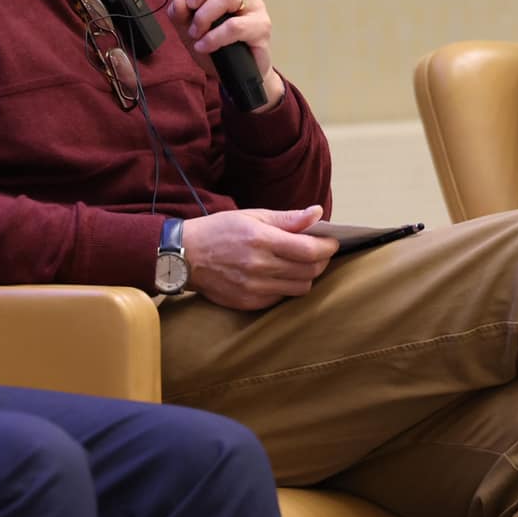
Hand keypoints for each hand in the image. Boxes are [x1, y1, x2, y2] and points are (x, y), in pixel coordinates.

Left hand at [164, 0, 283, 108]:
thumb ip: (180, 13)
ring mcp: (254, 7)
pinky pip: (235, 26)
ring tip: (195, 33)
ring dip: (204, 16)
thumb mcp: (188, 30)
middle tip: (191, 4)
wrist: (238, 77)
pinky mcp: (261, 28)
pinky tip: (204, 45)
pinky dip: (214, 37)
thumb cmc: (216, 47)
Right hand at [182, 206, 338, 310]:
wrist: (185, 256)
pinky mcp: (248, 303)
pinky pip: (281, 298)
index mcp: (261, 240)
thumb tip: (318, 213)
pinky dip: (287, 287)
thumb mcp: (252, 216)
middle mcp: (259, 267)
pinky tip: (281, 275)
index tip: (332, 242)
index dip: (327, 247)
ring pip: (299, 288)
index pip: (309, 251)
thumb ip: (287, 218)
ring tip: (301, 264)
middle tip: (319, 252)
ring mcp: (254, 288)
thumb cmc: (219, 230)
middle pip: (309, 272)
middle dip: (321, 261)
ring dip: (307, 276)